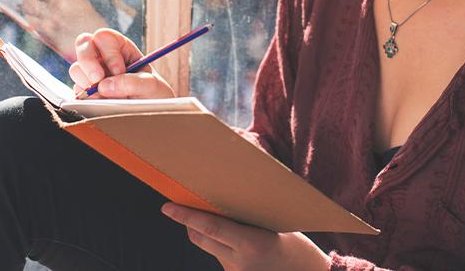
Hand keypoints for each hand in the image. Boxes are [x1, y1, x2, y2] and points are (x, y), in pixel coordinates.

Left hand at [21, 0, 106, 58]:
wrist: (97, 46)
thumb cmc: (91, 24)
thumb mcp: (81, 1)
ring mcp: (52, 15)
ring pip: (27, 2)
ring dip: (29, 5)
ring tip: (36, 9)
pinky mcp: (46, 30)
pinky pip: (30, 19)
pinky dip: (32, 19)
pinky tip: (39, 21)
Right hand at [69, 29, 175, 99]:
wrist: (150, 116)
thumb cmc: (153, 95)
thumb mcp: (151, 86)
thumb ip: (132, 83)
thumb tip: (104, 86)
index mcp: (121, 48)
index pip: (105, 37)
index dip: (109, 53)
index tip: (119, 71)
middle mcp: (104, 57)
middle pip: (83, 43)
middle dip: (88, 62)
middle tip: (97, 80)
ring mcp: (92, 73)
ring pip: (76, 68)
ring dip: (87, 82)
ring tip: (107, 96)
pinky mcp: (86, 91)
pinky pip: (76, 90)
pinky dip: (86, 97)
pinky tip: (102, 103)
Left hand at [160, 203, 330, 270]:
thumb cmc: (297, 247)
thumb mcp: (274, 227)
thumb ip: (246, 220)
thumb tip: (221, 202)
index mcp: (251, 244)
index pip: (210, 228)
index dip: (185, 216)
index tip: (167, 207)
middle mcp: (240, 262)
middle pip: (199, 238)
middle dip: (189, 222)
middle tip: (182, 206)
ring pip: (209, 248)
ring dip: (207, 234)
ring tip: (224, 221)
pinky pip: (220, 258)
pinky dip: (222, 247)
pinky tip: (240, 242)